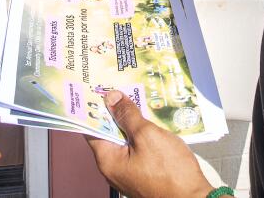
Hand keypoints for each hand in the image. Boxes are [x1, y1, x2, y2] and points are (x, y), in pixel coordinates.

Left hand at [86, 91, 213, 197]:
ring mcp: (129, 172)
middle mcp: (114, 169)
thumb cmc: (171, 172)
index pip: (92, 128)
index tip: (100, 89)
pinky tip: (152, 122)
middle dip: (116, 111)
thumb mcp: (148, 136)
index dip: (95, 107)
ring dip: (132, 122)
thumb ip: (128, 115)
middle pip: (109, 133)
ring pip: (125, 140)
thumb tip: (112, 99)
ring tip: (140, 101)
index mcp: (108, 160)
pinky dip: (142, 135)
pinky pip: (137, 149)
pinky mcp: (144, 173)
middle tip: (123, 89)